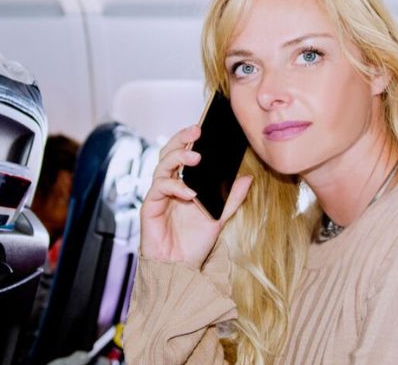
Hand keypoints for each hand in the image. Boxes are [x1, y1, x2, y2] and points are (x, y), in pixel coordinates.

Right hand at [139, 125, 252, 268]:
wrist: (180, 268)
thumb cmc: (194, 243)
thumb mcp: (219, 217)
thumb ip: (231, 198)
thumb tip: (248, 178)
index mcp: (182, 184)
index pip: (183, 154)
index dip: (189, 139)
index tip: (204, 128)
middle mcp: (168, 186)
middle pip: (168, 153)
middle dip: (181, 139)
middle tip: (197, 132)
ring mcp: (158, 196)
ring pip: (162, 166)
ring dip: (178, 158)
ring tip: (195, 158)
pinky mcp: (150, 208)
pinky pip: (159, 189)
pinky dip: (175, 187)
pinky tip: (189, 193)